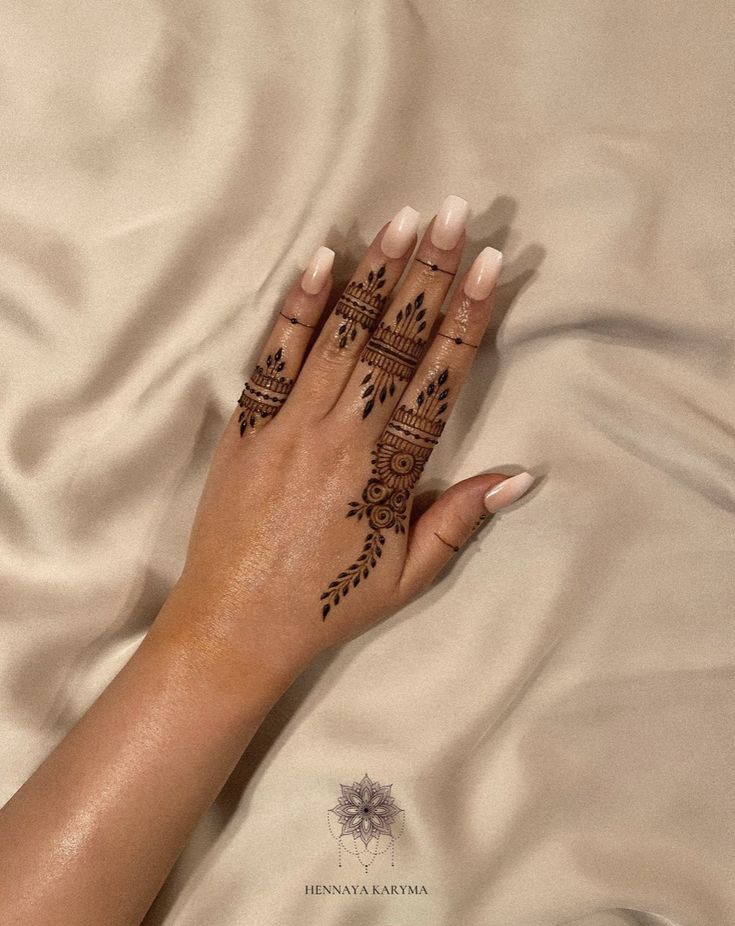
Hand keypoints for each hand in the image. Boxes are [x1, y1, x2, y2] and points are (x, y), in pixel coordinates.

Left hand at [159, 196, 534, 686]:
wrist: (235, 624)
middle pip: (395, 342)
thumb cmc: (328, 603)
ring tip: (403, 219)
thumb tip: (521, 475)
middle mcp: (342, 438)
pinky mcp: (246, 427)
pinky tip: (321, 261)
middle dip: (429, 272)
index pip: (439, 380)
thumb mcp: (409, 575)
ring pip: (341, 337)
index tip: (491, 267)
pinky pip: (274, 357)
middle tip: (457, 213)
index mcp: (389, 475)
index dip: (467, 319)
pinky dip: (298, 308)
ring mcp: (289, 427)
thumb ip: (461, 519)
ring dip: (374, 274)